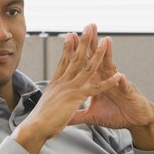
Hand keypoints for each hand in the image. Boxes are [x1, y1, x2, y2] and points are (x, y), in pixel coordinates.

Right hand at [12, 24, 121, 153]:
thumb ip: (53, 101)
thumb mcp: (47, 106)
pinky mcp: (76, 97)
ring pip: (87, 67)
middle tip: (89, 27)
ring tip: (105, 40)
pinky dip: (108, 82)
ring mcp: (70, 88)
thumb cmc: (39, 120)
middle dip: (83, 41)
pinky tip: (118, 76)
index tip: (71, 35)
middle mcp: (63, 81)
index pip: (63, 61)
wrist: (35, 127)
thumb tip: (52, 101)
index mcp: (56, 83)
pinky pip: (96, 88)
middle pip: (75, 57)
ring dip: (98, 53)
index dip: (68, 47)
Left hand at [69, 24, 153, 149]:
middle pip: (97, 59)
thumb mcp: (93, 116)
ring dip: (108, 55)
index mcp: (96, 83)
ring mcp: (117, 84)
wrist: (136, 120)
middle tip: (87, 27)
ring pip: (111, 67)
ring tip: (106, 40)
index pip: (85, 64)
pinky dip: (121, 82)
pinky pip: (124, 87)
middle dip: (92, 43)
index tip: (68, 37)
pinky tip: (120, 76)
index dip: (76, 52)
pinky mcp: (128, 93)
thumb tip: (64, 117)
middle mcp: (106, 80)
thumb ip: (78, 115)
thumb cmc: (116, 115)